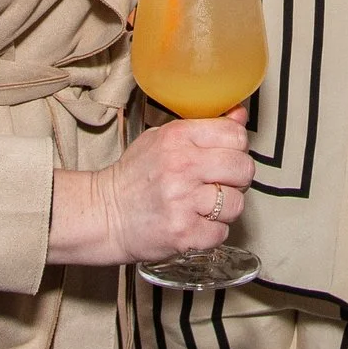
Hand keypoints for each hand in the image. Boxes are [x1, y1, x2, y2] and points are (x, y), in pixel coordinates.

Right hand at [47, 108, 252, 266]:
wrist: (104, 214)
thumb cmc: (134, 176)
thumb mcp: (163, 139)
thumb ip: (204, 127)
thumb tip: (239, 115)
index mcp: (178, 137)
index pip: (235, 134)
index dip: (237, 147)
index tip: (226, 155)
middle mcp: (182, 166)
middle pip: (243, 168)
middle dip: (237, 177)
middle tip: (220, 183)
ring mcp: (183, 201)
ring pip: (236, 203)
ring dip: (225, 208)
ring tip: (204, 206)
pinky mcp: (184, 233)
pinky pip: (222, 232)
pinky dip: (212, 232)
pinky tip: (195, 223)